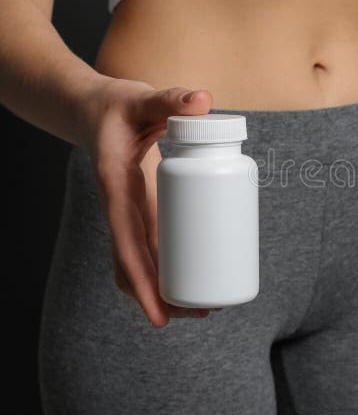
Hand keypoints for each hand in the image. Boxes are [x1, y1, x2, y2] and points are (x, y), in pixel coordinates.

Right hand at [85, 77, 213, 326]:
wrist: (96, 109)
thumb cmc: (119, 107)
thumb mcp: (142, 99)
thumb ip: (171, 98)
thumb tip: (204, 99)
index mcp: (116, 189)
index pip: (126, 244)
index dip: (142, 281)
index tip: (160, 315)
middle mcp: (121, 208)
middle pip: (135, 266)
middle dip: (163, 297)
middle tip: (202, 315)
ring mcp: (132, 212)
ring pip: (144, 262)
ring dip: (168, 288)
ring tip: (204, 309)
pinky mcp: (145, 209)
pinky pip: (155, 246)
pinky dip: (171, 267)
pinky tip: (194, 278)